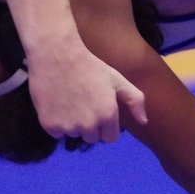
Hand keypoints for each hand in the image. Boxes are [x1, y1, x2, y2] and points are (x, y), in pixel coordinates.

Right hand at [28, 45, 145, 144]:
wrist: (57, 55)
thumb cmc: (90, 66)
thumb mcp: (117, 79)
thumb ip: (135, 100)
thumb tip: (144, 121)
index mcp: (108, 115)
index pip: (110, 138)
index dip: (105, 125)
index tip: (97, 110)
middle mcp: (89, 125)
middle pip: (91, 138)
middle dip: (89, 125)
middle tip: (82, 104)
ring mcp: (68, 127)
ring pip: (74, 134)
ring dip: (73, 124)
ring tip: (69, 102)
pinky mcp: (50, 126)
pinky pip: (57, 133)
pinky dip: (56, 122)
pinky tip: (56, 104)